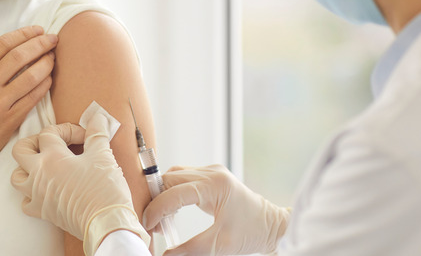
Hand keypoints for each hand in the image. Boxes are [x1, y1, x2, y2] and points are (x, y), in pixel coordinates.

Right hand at [0, 26, 57, 180]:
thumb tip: (9, 51)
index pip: (2, 44)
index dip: (24, 34)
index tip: (38, 30)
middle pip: (19, 55)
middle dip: (40, 43)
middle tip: (53, 39)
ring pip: (30, 75)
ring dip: (46, 63)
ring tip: (54, 57)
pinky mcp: (7, 122)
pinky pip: (33, 98)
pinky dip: (44, 85)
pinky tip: (50, 79)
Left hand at [11, 111, 149, 255]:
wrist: (106, 223)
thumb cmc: (104, 189)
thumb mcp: (103, 155)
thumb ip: (97, 134)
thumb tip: (98, 118)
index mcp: (52, 157)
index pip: (49, 132)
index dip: (68, 129)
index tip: (85, 136)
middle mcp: (39, 174)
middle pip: (20, 150)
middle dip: (34, 141)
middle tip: (52, 143)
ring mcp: (37, 194)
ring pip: (17, 177)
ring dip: (26, 168)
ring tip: (44, 165)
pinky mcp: (43, 211)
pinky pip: (25, 202)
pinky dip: (31, 195)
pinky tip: (46, 190)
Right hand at [143, 164, 289, 255]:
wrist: (271, 225)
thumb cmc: (251, 233)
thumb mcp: (220, 245)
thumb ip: (190, 250)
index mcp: (215, 186)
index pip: (175, 192)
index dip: (158, 208)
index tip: (148, 225)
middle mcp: (211, 173)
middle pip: (170, 179)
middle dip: (156, 200)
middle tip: (152, 224)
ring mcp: (211, 171)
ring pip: (173, 176)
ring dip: (162, 195)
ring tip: (161, 219)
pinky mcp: (210, 175)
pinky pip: (182, 178)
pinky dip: (172, 192)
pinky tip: (172, 210)